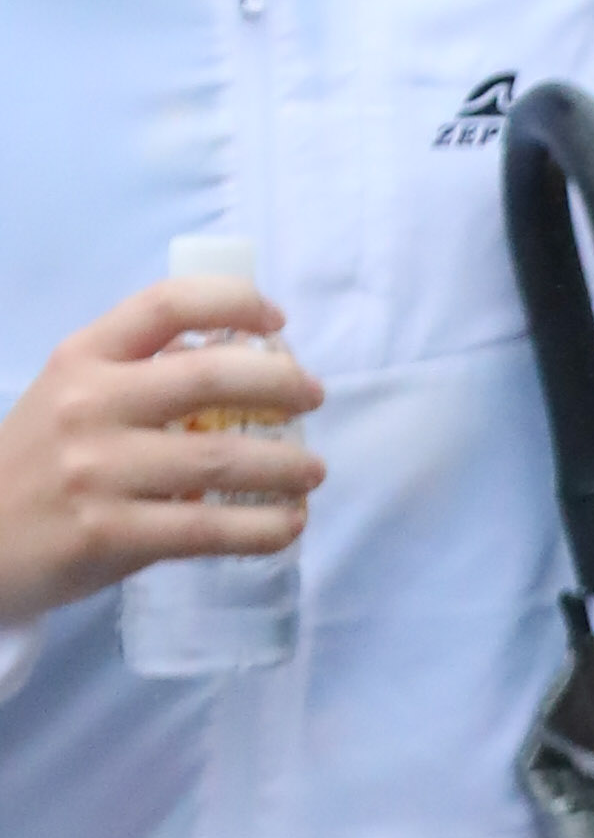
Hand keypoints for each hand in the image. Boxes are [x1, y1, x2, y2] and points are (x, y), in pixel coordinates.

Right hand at [0, 274, 322, 623]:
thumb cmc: (37, 464)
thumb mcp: (68, 397)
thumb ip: (137, 378)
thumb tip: (242, 372)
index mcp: (82, 358)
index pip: (166, 305)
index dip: (234, 303)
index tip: (277, 323)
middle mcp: (90, 405)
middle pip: (210, 376)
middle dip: (280, 384)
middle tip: (311, 398)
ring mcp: (99, 471)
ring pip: (222, 458)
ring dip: (287, 465)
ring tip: (311, 471)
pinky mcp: (111, 534)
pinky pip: (209, 529)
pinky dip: (263, 527)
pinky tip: (287, 524)